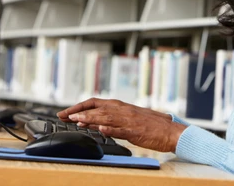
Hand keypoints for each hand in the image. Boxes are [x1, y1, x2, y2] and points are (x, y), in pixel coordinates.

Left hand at [57, 98, 186, 152]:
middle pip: (97, 109)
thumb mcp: (130, 118)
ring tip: (76, 120)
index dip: (79, 106)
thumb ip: (114, 119)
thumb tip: (96, 123)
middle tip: (63, 117)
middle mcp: (123, 110)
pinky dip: (110, 129)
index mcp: (121, 106)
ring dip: (90, 118)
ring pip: (106, 117)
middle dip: (78, 112)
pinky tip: (101, 130)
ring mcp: (128, 121)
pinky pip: (121, 130)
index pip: (95, 102)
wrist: (169, 130)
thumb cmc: (151, 125)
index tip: (66, 113)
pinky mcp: (135, 131)